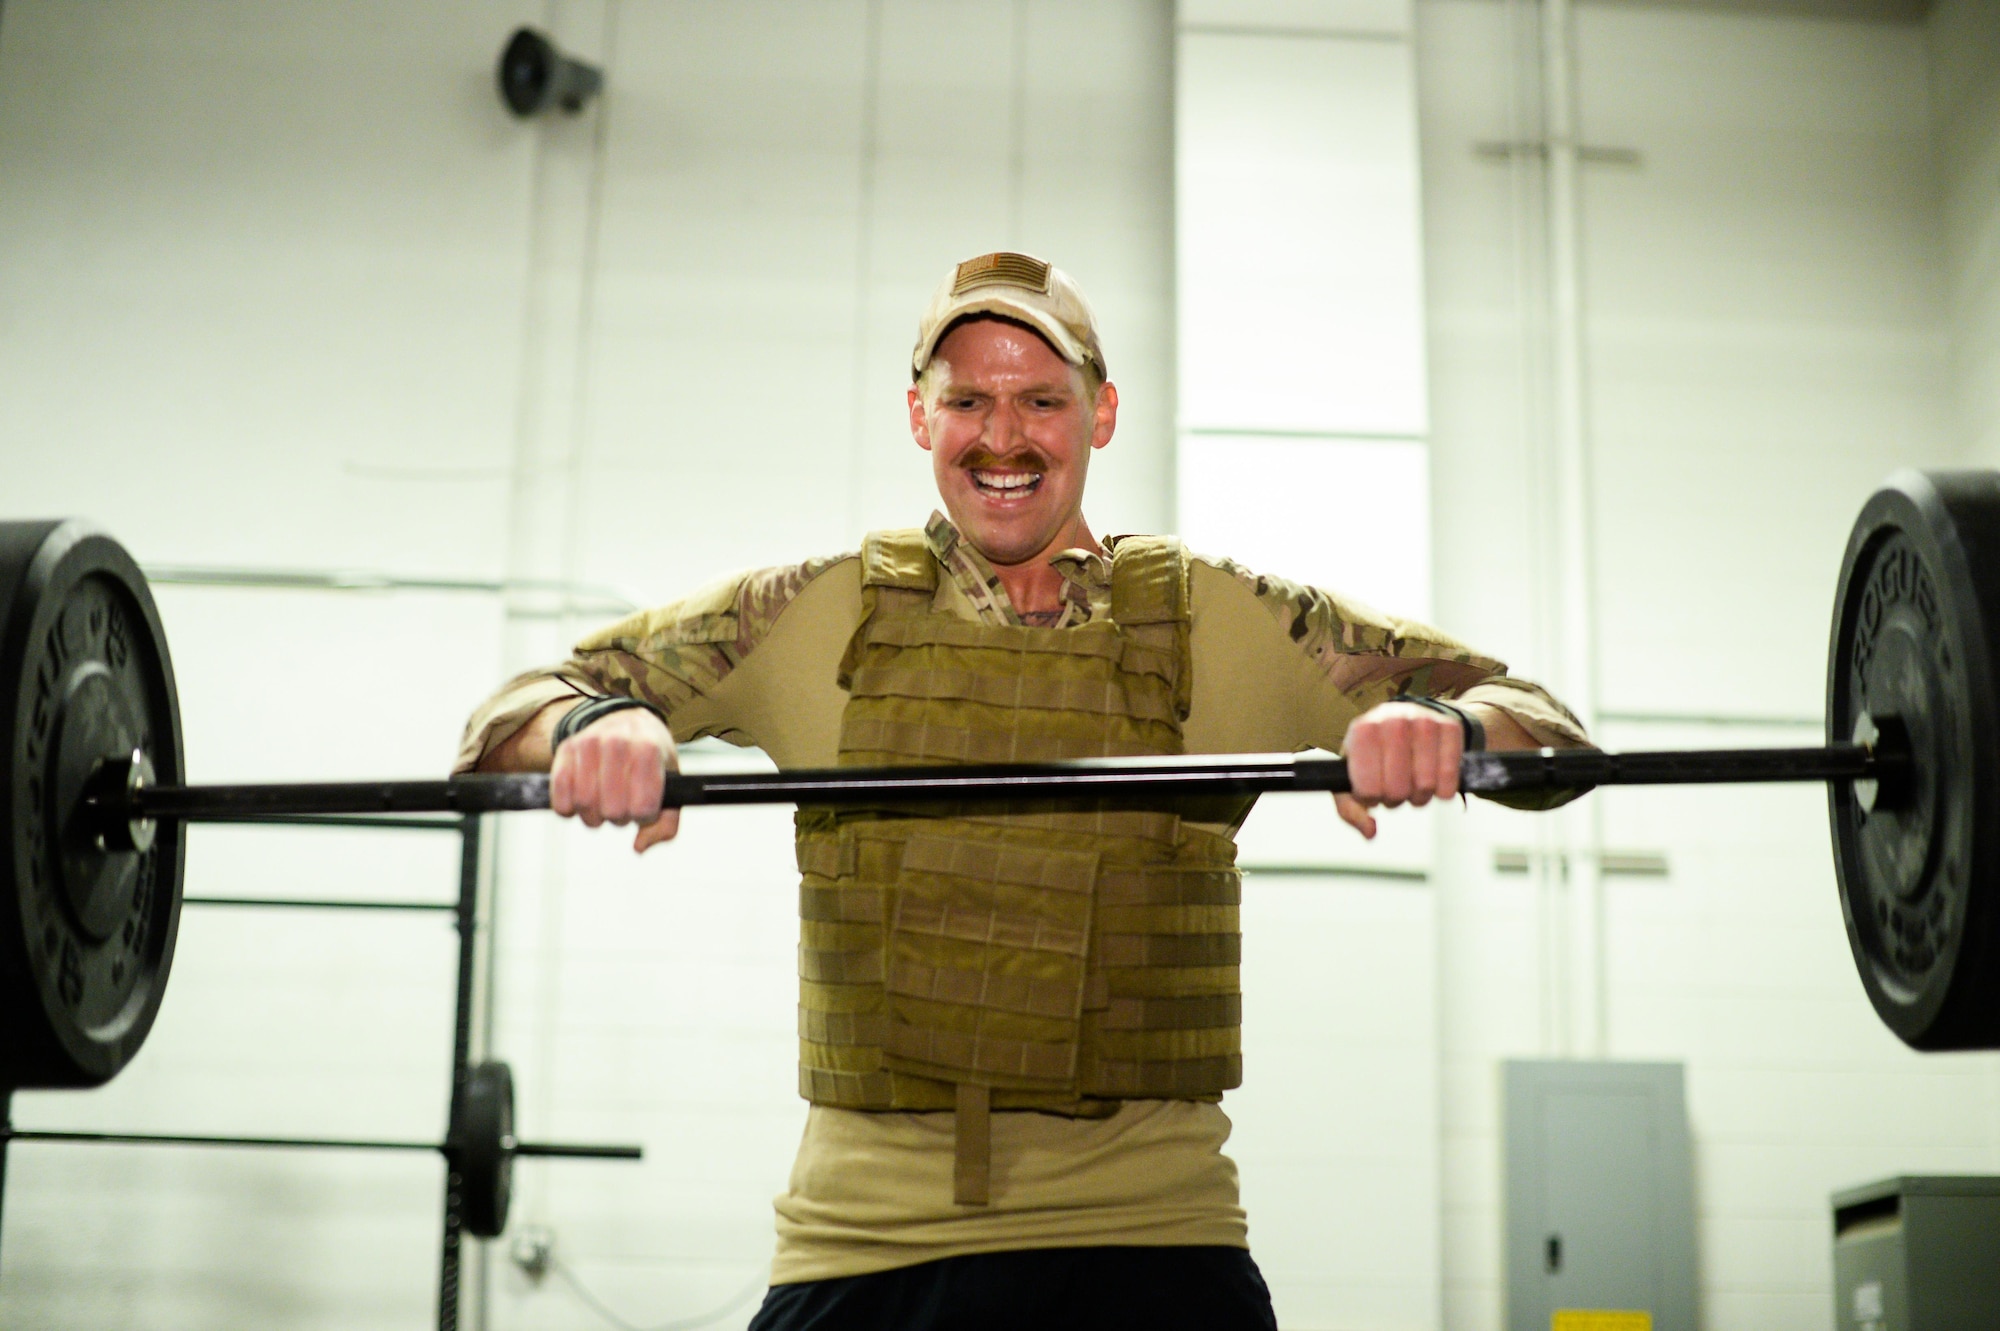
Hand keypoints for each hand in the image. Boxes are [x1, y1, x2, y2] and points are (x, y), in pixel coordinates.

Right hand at [549, 705, 681, 852]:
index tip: (644, 807)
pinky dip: (568, 809)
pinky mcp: (565, 749)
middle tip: (622, 808)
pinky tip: (580, 802)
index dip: (643, 816)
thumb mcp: (671, 785)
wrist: (625, 721)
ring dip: (593, 816)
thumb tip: (639, 847)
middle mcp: (618, 742)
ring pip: (584, 802)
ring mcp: (589, 743)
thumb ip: (666, 824)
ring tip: (603, 805)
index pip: (643, 806)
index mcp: (649, 750)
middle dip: (618, 818)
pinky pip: (560, 794)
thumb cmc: (650, 760)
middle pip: (612, 809)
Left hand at [1334, 700, 1464, 839]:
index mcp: (1363, 731)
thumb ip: (1351, 809)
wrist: (1405, 720)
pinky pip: (1451, 776)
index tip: (1372, 790)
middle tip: (1395, 789)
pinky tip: (1433, 779)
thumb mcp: (1352, 776)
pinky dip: (1443, 789)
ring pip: (1426, 784)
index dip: (1371, 798)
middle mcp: (1393, 720)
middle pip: (1397, 789)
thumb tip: (1370, 831)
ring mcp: (1424, 720)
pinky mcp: (1451, 726)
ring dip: (1420, 795)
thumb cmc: (1375, 753)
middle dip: (1396, 798)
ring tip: (1412, 784)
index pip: (1367, 787)